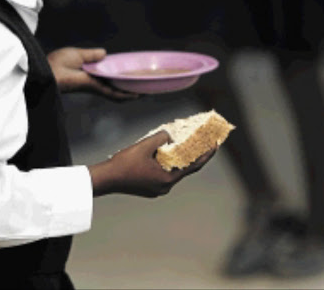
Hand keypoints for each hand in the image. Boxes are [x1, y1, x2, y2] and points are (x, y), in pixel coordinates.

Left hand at [47, 47, 138, 100]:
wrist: (49, 70)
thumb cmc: (57, 63)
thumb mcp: (78, 54)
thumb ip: (92, 54)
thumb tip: (104, 53)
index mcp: (90, 73)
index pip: (109, 75)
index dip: (120, 75)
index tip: (131, 73)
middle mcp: (95, 81)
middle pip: (115, 86)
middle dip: (129, 87)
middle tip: (143, 85)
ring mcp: (95, 86)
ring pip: (117, 92)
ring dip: (130, 93)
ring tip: (145, 92)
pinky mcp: (95, 88)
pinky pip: (112, 93)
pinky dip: (124, 95)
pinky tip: (135, 95)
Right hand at [89, 131, 215, 197]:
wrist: (106, 179)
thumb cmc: (124, 163)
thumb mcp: (144, 145)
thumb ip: (161, 138)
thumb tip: (170, 135)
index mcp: (168, 179)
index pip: (194, 166)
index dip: (207, 154)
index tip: (216, 144)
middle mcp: (166, 186)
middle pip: (184, 168)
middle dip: (193, 154)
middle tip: (202, 141)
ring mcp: (157, 189)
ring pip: (173, 170)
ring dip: (178, 158)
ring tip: (183, 143)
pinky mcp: (150, 188)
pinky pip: (164, 173)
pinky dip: (168, 163)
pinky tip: (165, 152)